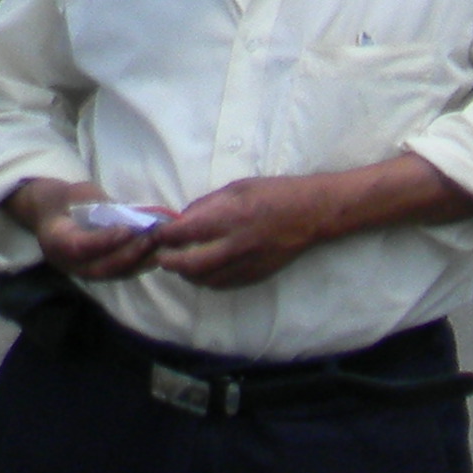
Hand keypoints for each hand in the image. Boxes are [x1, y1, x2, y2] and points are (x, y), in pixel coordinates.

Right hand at [7, 178, 164, 283]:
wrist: (56, 213)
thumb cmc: (70, 199)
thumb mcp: (80, 195)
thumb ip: (99, 205)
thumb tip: (129, 213)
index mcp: (55, 239)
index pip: (79, 247)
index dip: (104, 241)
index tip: (128, 230)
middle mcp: (66, 261)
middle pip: (100, 267)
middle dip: (130, 254)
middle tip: (152, 237)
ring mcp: (81, 269)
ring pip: (112, 274)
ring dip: (140, 260)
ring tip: (161, 244)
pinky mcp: (96, 271)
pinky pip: (118, 273)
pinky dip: (140, 264)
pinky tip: (159, 252)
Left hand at [147, 176, 343, 290]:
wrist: (314, 213)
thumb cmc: (277, 193)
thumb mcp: (240, 187)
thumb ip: (208, 204)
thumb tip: (182, 219)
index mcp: (230, 218)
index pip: (183, 233)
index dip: (164, 235)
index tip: (158, 234)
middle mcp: (235, 245)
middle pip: (188, 265)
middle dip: (169, 262)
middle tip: (163, 256)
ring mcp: (245, 264)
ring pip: (202, 279)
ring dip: (186, 273)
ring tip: (183, 264)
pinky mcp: (254, 275)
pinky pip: (221, 285)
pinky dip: (207, 280)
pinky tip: (206, 271)